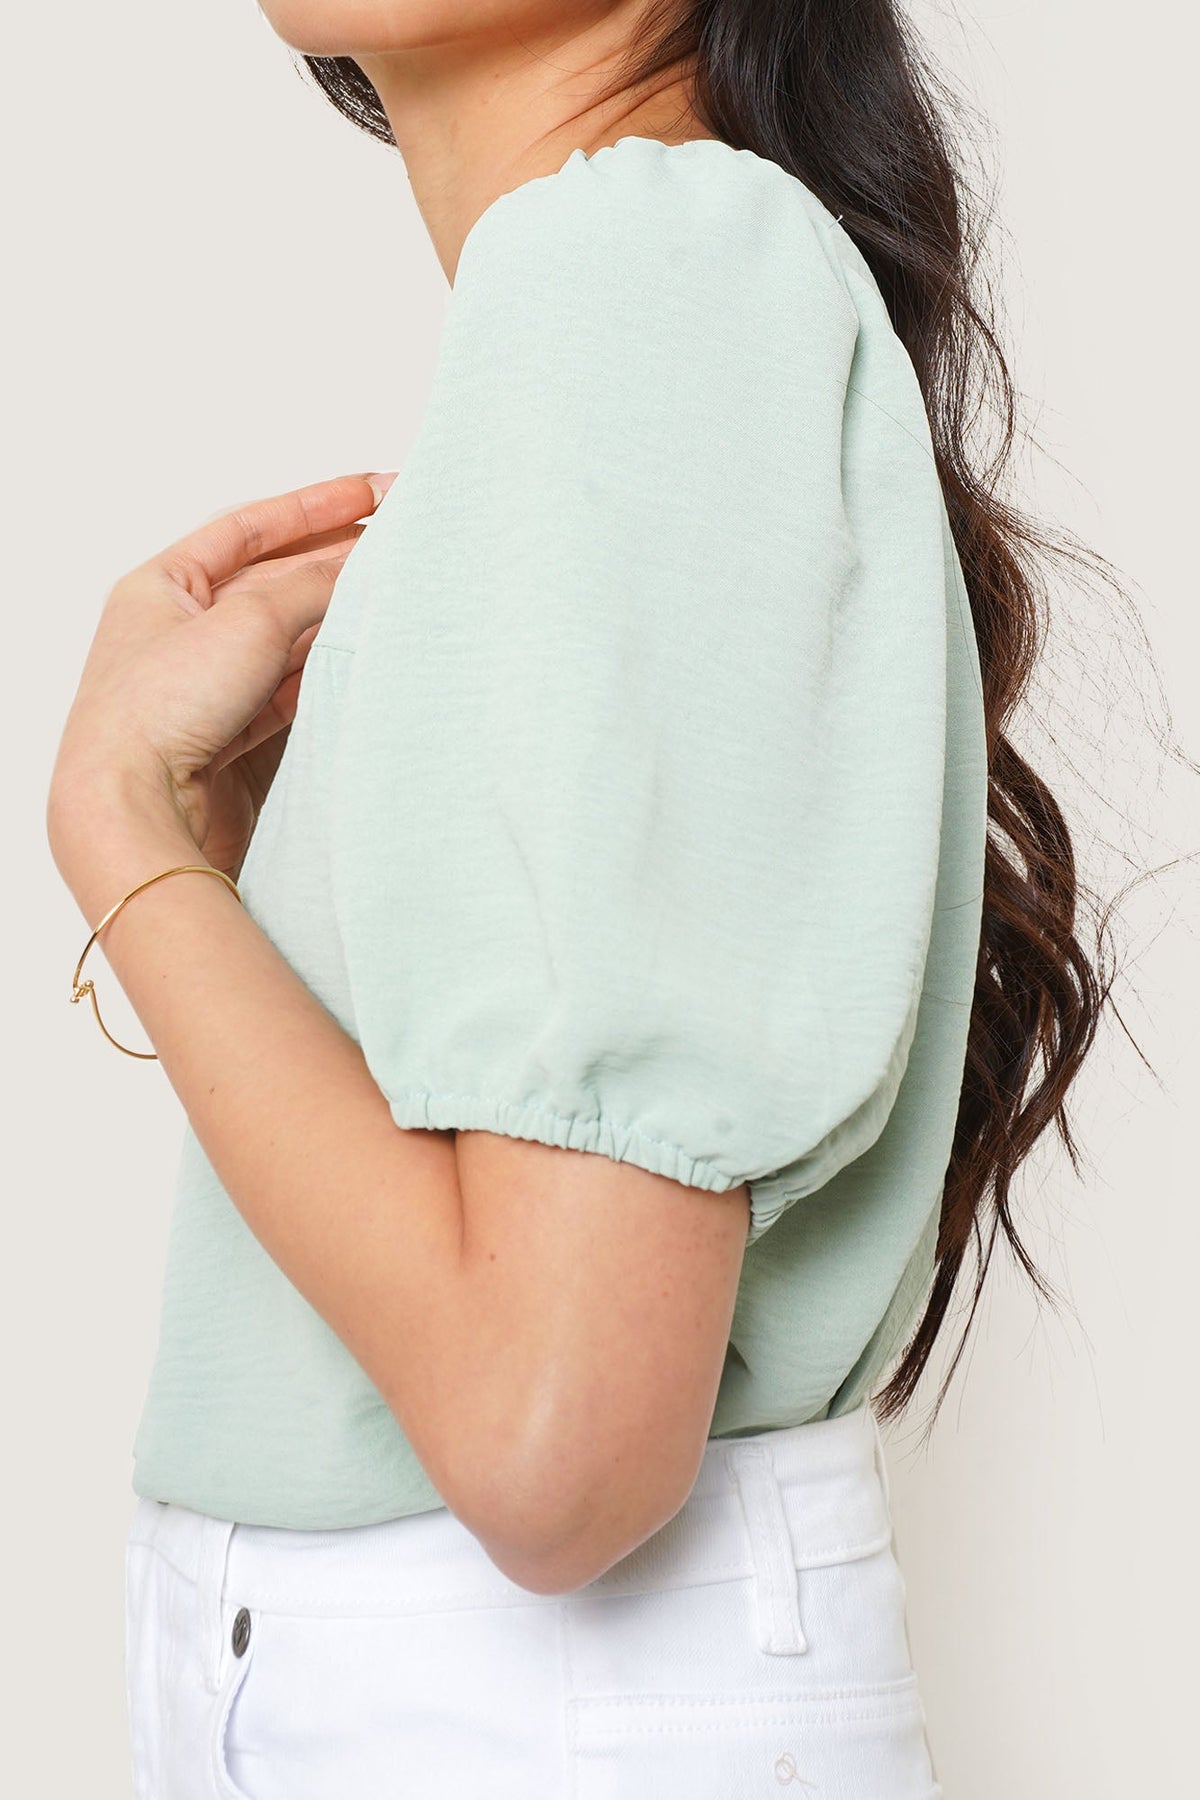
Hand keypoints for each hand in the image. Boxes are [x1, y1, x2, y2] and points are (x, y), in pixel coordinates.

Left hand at [47, 471, 395, 883]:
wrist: (138, 810)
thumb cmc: (156, 712)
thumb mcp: (248, 621)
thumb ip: (312, 585)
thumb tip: (358, 566)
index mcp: (160, 586)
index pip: (248, 529)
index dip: (313, 507)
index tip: (368, 494)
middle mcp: (179, 633)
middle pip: (273, 581)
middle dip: (336, 562)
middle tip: (397, 544)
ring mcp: (205, 687)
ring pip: (286, 638)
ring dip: (336, 618)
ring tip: (392, 598)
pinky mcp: (230, 737)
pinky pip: (290, 689)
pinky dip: (325, 671)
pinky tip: (361, 657)